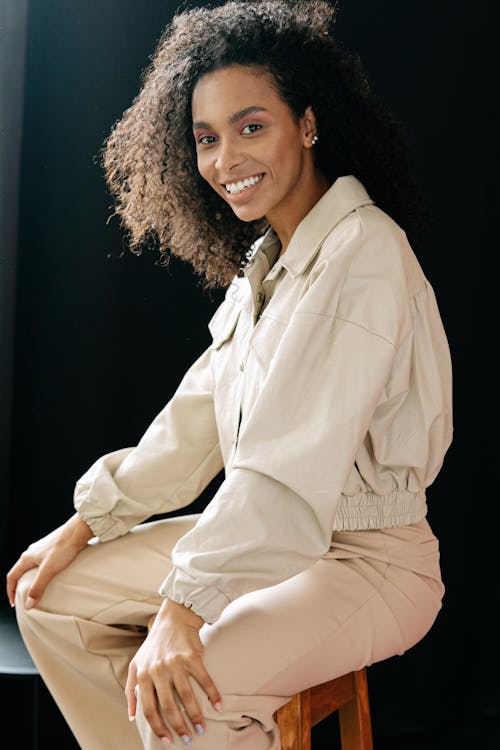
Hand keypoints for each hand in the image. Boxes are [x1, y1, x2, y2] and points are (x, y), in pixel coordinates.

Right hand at [6, 512, 92, 607]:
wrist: (78, 531)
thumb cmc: (63, 547)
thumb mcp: (48, 571)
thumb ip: (37, 588)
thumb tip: (28, 604)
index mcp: (27, 557)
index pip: (11, 576)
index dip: (11, 591)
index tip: (14, 602)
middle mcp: (31, 552)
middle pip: (20, 571)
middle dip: (20, 585)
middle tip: (25, 596)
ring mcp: (41, 549)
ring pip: (31, 566)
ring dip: (31, 578)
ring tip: (38, 587)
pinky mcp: (51, 547)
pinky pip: (41, 562)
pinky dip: (41, 571)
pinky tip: (51, 574)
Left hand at [126, 598, 221, 744]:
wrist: (174, 619)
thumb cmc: (154, 645)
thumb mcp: (136, 665)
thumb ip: (131, 690)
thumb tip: (131, 716)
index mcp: (143, 674)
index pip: (149, 709)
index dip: (158, 727)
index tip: (168, 740)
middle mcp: (158, 670)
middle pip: (169, 707)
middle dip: (179, 726)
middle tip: (189, 738)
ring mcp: (175, 663)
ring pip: (187, 697)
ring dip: (196, 716)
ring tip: (201, 727)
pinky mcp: (192, 657)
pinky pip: (204, 680)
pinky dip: (213, 694)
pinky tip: (218, 705)